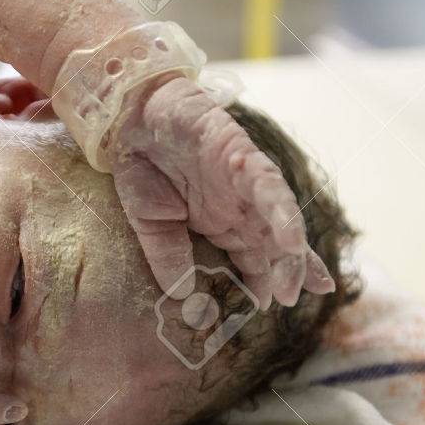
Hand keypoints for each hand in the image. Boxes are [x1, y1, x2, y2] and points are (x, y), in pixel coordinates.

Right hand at [109, 75, 333, 307]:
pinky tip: (291, 239)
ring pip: (278, 218)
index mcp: (220, 221)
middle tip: (290, 300)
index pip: (254, 256)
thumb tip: (183, 297)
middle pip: (274, 242)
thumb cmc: (141, 166)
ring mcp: (244, 180)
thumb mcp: (150, 224)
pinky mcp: (241, 154)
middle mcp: (239, 204)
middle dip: (288, 270)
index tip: (271, 307)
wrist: (130, 117)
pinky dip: (281, 211)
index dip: (265, 281)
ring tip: (295, 282)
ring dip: (290, 250)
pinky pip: (267, 184)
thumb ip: (168, 258)